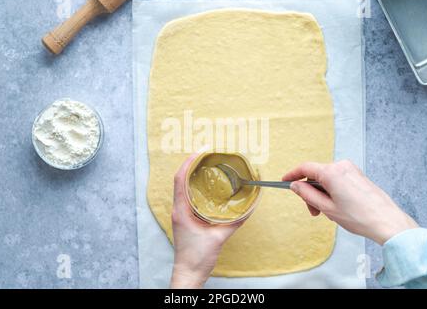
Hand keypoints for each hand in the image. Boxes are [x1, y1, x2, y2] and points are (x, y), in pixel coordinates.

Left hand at [170, 154, 243, 288]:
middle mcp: (178, 209)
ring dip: (191, 174)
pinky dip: (194, 187)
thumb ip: (234, 222)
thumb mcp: (219, 238)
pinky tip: (206, 186)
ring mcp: (180, 214)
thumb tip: (248, 208)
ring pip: (182, 188)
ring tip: (206, 165)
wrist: (188, 274)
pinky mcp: (184, 219)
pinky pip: (187, 197)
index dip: (188, 163)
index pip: (180, 179)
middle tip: (206, 154)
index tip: (200, 151)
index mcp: (181, 211)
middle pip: (180, 180)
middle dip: (191, 164)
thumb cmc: (197, 257)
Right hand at [283, 160, 417, 244]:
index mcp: (332, 172)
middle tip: (313, 211)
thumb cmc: (359, 216)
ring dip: (322, 193)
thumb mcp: (326, 208)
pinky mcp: (358, 175)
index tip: (285, 181)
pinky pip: (337, 179)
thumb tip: (296, 185)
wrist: (387, 221)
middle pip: (316, 175)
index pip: (305, 168)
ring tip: (328, 212)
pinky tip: (337, 206)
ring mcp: (351, 169)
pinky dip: (332, 191)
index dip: (292, 175)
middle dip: (310, 192)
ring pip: (327, 178)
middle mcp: (341, 166)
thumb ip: (307, 194)